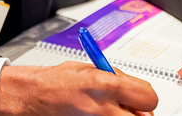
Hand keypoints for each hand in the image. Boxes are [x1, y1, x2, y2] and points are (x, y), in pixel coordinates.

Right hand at [0, 62, 157, 115]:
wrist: (33, 96)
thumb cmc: (57, 81)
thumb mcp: (91, 70)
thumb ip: (118, 79)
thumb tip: (137, 90)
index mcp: (106, 84)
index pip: (148, 98)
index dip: (147, 97)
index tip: (142, 97)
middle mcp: (104, 107)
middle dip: (139, 112)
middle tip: (130, 108)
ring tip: (110, 110)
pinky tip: (99, 115)